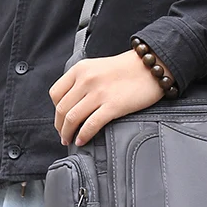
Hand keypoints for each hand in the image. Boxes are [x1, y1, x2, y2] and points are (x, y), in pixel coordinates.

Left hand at [49, 49, 174, 146]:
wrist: (151, 67)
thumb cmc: (128, 68)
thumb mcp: (98, 66)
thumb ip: (83, 80)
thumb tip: (72, 102)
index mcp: (80, 69)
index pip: (56, 93)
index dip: (56, 110)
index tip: (60, 119)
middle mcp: (86, 80)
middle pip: (62, 109)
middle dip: (60, 126)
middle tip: (63, 134)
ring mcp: (99, 93)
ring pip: (72, 118)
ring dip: (67, 133)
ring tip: (69, 140)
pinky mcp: (113, 106)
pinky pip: (91, 125)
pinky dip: (83, 136)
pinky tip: (82, 140)